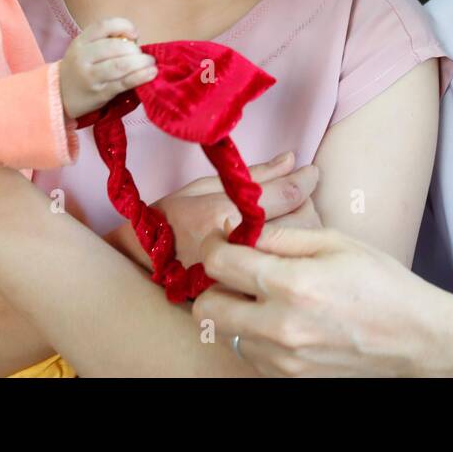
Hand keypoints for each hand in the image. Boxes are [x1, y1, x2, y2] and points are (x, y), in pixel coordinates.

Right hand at [59, 18, 156, 119]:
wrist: (59, 96)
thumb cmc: (80, 69)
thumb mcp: (85, 49)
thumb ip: (105, 40)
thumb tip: (134, 38)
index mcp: (81, 42)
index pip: (104, 25)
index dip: (124, 26)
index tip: (135, 34)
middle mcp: (83, 57)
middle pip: (116, 47)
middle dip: (135, 50)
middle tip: (143, 56)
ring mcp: (91, 76)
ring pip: (121, 65)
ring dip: (142, 63)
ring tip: (151, 64)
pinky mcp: (100, 93)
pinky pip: (124, 82)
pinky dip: (141, 76)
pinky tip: (151, 73)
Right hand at [105, 151, 321, 270]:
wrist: (140, 263)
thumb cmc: (168, 219)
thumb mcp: (203, 186)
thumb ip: (253, 175)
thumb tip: (290, 160)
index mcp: (223, 211)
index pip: (284, 195)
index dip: (304, 180)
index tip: (312, 172)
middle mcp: (235, 244)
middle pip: (300, 223)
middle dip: (307, 205)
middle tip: (300, 196)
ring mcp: (242, 272)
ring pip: (298, 250)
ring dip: (305, 231)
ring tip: (291, 220)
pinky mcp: (243, 291)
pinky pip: (283, 271)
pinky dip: (291, 256)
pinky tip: (283, 247)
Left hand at [191, 224, 452, 377]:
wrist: (417, 339)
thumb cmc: (382, 283)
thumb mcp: (335, 242)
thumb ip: (281, 236)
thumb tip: (240, 230)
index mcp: (292, 284)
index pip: (219, 263)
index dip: (215, 244)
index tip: (224, 238)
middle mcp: (280, 326)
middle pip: (207, 306)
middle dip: (215, 284)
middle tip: (238, 270)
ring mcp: (282, 359)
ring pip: (226, 333)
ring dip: (235, 311)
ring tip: (266, 297)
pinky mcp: (288, 378)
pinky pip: (250, 353)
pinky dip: (256, 335)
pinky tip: (284, 320)